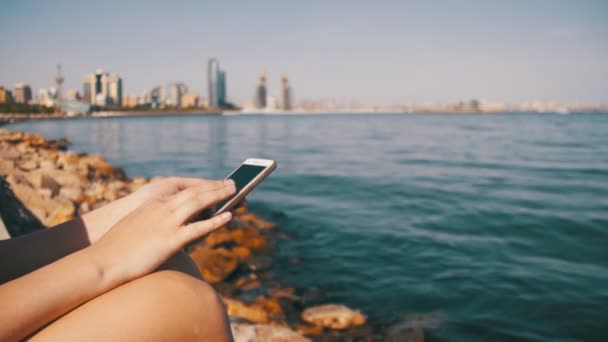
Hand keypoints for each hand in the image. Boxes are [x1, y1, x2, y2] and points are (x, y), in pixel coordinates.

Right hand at [88, 179, 235, 283]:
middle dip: (215, 187)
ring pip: (198, 204)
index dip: (202, 188)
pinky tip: (229, 216)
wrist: (102, 261)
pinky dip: (216, 221)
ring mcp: (166, 223)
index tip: (215, 186)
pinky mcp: (170, 240)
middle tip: (233, 183)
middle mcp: (161, 209)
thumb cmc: (115, 249)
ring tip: (237, 191)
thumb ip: (151, 223)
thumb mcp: (134, 227)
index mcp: (152, 205)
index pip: (183, 191)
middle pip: (194, 193)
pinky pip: (198, 228)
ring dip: (220, 196)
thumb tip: (162, 228)